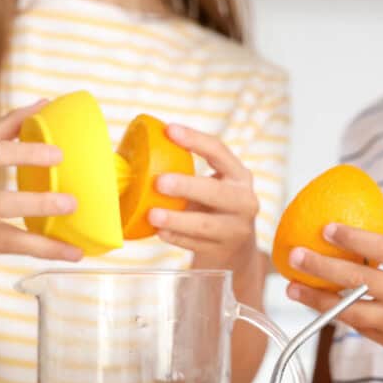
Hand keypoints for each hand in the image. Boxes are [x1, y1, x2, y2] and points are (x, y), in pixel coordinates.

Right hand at [0, 101, 82, 260]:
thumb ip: (7, 126)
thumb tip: (46, 104)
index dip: (27, 153)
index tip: (59, 155)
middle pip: (0, 203)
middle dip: (38, 205)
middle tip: (72, 203)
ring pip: (7, 240)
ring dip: (45, 246)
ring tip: (77, 251)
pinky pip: (8, 253)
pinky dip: (38, 253)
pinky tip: (65, 254)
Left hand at [150, 124, 259, 272]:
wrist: (235, 250)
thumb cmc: (213, 209)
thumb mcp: (212, 187)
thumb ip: (188, 172)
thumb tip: (138, 154)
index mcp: (239, 176)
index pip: (220, 152)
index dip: (196, 140)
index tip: (169, 130)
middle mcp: (244, 201)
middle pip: (217, 192)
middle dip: (187, 186)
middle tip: (159, 182)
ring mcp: (236, 229)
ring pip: (206, 224)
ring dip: (177, 219)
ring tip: (153, 215)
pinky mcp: (223, 251)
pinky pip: (196, 245)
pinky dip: (177, 238)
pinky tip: (160, 233)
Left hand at [285, 214, 382, 361]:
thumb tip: (366, 205)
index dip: (352, 239)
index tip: (325, 228)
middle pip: (360, 281)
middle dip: (323, 267)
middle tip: (296, 255)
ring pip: (351, 311)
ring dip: (317, 298)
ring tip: (292, 286)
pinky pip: (358, 326)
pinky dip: (333, 312)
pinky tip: (313, 300)